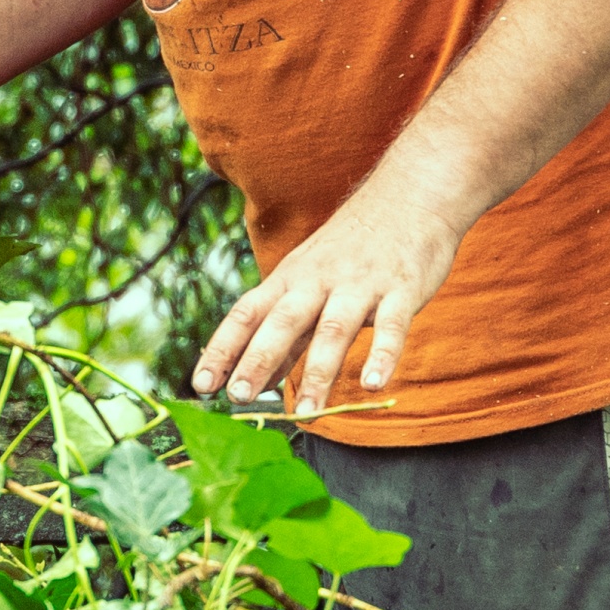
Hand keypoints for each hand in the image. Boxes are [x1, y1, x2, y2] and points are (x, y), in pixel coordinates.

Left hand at [194, 181, 470, 418]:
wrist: (408, 197)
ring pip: (333, 330)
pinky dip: (383, 355)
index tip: (201, 385)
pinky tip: (374, 385)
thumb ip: (286, 335)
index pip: (245, 314)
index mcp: (289, 281)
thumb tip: (257, 381)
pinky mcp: (401, 289)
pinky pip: (392, 326)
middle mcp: (317, 281)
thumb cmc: (350, 250)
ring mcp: (359, 285)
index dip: (222, 349)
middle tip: (238, 398)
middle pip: (282, 322)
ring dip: (318, 372)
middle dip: (258, 359)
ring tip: (306, 412)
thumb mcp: (308, 284)